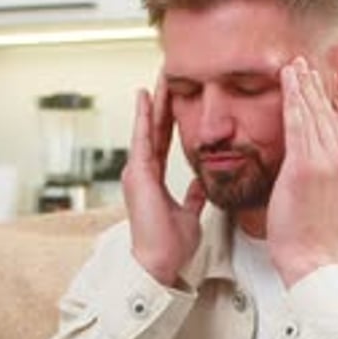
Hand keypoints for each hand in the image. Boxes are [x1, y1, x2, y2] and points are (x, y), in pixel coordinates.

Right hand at [122, 74, 206, 285]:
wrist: (159, 262)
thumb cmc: (170, 245)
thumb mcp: (188, 214)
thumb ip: (192, 197)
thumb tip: (199, 184)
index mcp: (152, 180)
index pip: (161, 140)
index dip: (167, 118)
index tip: (172, 97)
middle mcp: (141, 173)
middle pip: (152, 129)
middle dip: (160, 102)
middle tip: (165, 76)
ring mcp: (137, 173)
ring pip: (147, 129)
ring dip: (153, 102)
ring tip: (159, 77)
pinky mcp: (138, 176)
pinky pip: (143, 139)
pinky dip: (145, 117)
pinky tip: (147, 97)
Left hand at [267, 57, 337, 286]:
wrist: (310, 259)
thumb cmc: (323, 240)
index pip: (337, 127)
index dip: (326, 104)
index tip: (316, 86)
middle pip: (325, 114)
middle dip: (312, 87)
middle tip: (301, 64)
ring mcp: (321, 161)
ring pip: (311, 114)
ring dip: (300, 86)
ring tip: (291, 66)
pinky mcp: (302, 166)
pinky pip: (297, 125)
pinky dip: (292, 101)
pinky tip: (287, 83)